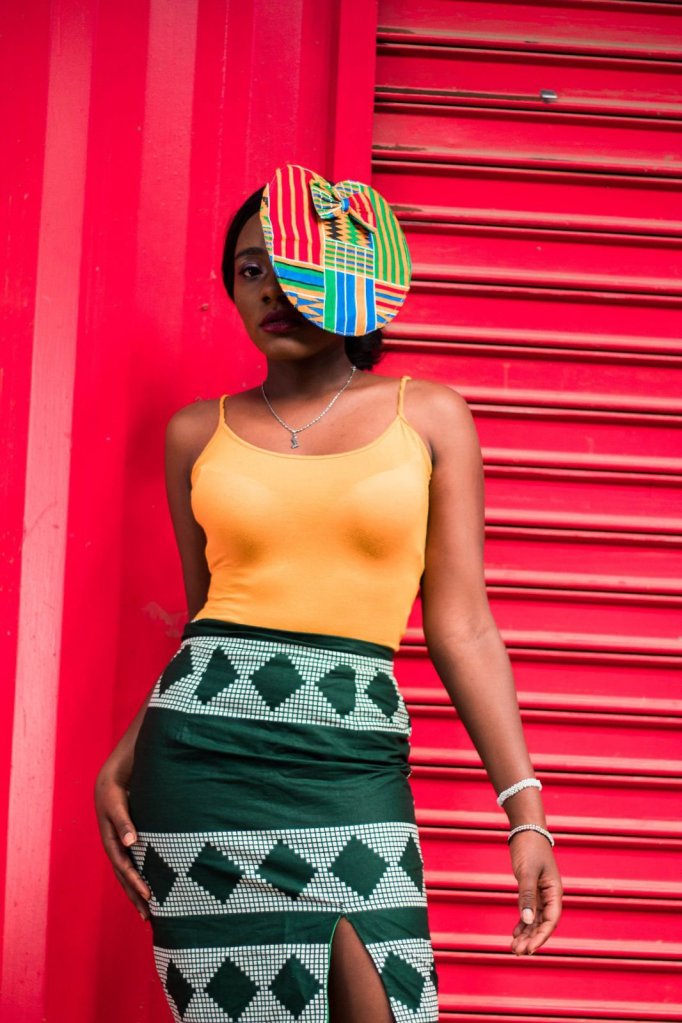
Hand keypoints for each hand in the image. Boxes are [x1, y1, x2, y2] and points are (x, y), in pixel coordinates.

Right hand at [94, 763, 150, 920]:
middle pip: (125, 879)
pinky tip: (150, 888)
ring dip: (137, 892)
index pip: (125, 869)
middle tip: (149, 918)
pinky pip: (133, 865)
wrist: (108, 783)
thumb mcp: (117, 804)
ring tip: (149, 913)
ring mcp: (120, 848)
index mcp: (111, 843)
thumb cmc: (114, 793)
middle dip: (135, 897)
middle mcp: (115, 849)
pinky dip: (140, 878)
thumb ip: (124, 822)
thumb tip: (131, 842)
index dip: (137, 883)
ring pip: (128, 876)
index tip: (149, 897)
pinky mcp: (127, 844)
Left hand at [508, 831, 561, 954]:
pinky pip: (528, 911)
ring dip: (526, 934)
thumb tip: (528, 921)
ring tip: (514, 948)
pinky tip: (515, 933)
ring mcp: (540, 893)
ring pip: (535, 919)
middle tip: (517, 952)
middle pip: (543, 923)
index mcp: (555, 891)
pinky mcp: (531, 889)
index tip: (530, 949)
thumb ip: (527, 896)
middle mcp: (550, 895)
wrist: (526, 830)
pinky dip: (522, 922)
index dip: (541, 936)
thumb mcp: (527, 872)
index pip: (551, 920)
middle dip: (531, 939)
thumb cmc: (529, 848)